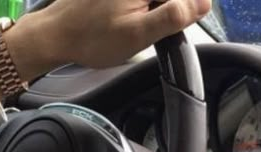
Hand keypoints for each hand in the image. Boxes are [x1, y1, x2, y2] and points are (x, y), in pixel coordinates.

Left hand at [6, 0, 211, 79]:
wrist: (56, 34)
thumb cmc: (92, 38)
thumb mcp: (138, 34)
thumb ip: (173, 16)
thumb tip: (204, 3)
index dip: (188, 7)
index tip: (178, 23)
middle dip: (169, 8)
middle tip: (149, 26)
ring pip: (157, 0)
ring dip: (157, 9)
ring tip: (135, 22)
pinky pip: (142, 2)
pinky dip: (145, 9)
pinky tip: (124, 19)